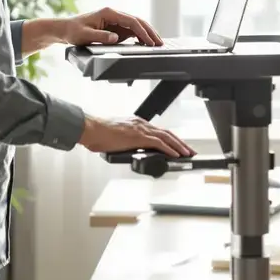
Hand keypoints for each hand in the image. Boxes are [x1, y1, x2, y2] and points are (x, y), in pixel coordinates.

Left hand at [62, 7, 163, 45]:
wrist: (66, 29)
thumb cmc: (74, 31)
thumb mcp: (84, 35)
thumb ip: (100, 36)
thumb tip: (116, 38)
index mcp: (109, 12)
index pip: (131, 21)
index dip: (142, 31)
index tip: (149, 41)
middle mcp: (114, 14)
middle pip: (137, 21)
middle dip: (150, 31)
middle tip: (160, 43)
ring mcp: (116, 21)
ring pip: (136, 25)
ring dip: (147, 34)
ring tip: (157, 44)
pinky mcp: (115, 27)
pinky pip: (131, 31)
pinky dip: (140, 37)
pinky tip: (146, 44)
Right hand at [80, 116, 195, 157]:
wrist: (91, 129)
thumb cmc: (97, 134)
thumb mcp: (115, 138)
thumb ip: (124, 143)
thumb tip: (128, 152)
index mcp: (135, 123)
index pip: (158, 131)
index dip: (170, 139)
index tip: (177, 145)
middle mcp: (140, 124)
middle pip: (166, 132)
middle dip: (180, 142)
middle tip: (189, 150)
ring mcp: (140, 130)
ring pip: (166, 137)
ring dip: (179, 146)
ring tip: (187, 153)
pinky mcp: (138, 137)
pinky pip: (159, 143)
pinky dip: (169, 149)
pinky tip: (175, 155)